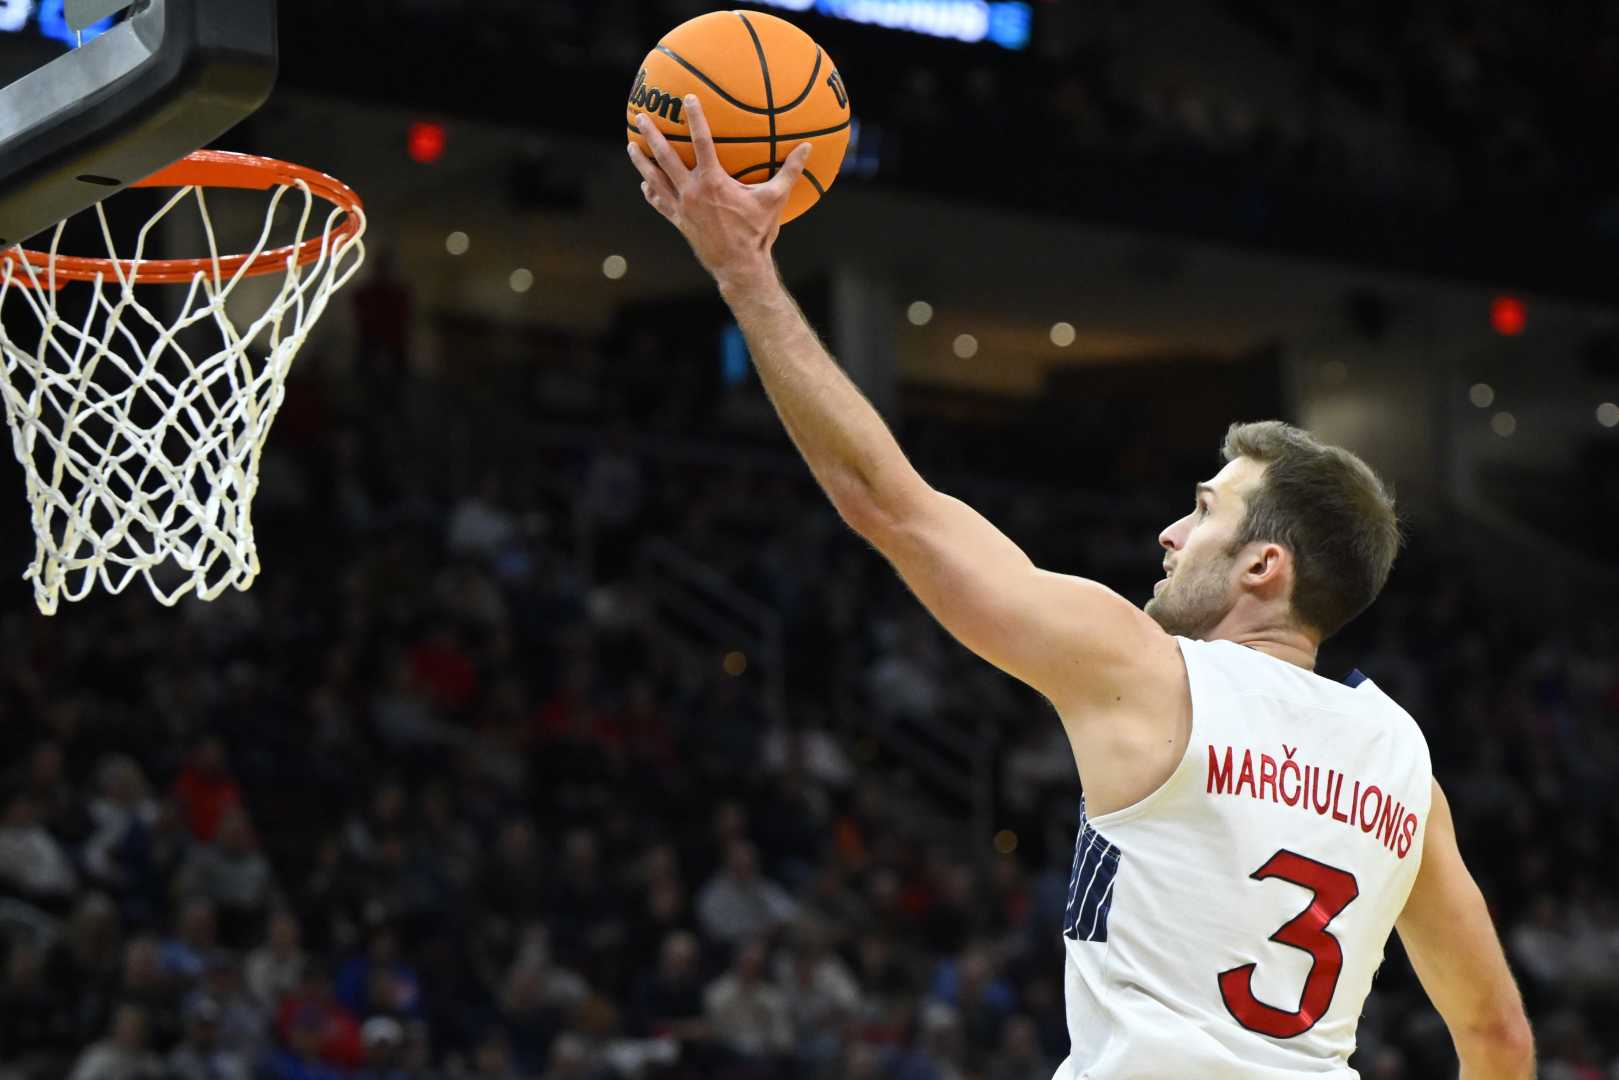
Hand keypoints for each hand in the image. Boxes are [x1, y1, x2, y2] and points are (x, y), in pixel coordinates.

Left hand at [627, 95, 811, 291]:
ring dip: (642, 161)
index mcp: (713, 182)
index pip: (701, 142)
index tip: (687, 98)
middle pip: (666, 157)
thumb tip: (807, 147)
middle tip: (641, 116)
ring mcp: (682, 208)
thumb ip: (790, 171)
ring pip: (655, 179)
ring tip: (632, 145)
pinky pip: (660, 204)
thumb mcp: (775, 200)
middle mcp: (692, 192)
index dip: (695, 119)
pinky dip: (651, 193)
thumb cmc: (757, 232)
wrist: (739, 267)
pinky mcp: (679, 222)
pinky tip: (645, 185)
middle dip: (653, 135)